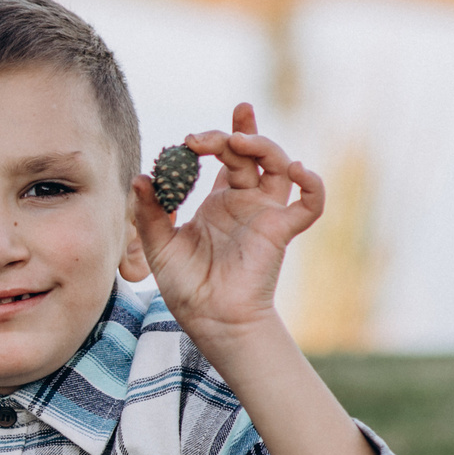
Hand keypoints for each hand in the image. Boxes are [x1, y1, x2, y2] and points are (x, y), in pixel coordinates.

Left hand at [130, 102, 322, 350]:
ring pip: (279, 167)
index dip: (220, 135)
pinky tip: (299, 169)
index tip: (191, 135)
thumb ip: (149, 213)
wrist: (209, 319)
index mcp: (219, 200)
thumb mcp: (159, 246)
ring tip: (239, 140)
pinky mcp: (280, 230)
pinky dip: (313, 186)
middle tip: (199, 139)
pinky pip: (309, 205)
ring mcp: (265, 213)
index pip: (226, 156)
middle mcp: (245, 201)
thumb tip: (140, 178)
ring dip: (265, 147)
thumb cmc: (187, 286)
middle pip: (250, 154)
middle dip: (230, 136)